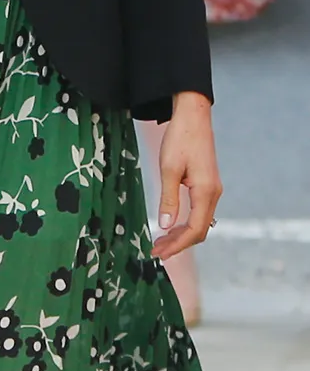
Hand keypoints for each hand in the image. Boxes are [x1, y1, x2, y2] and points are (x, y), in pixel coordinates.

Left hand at [153, 90, 221, 259]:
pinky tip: (171, 226)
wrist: (193, 116)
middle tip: (156, 252)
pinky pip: (199, 211)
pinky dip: (185, 223)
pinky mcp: (207, 184)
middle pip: (199, 230)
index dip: (177, 245)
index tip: (159, 254)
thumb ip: (168, 198)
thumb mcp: (169, 169)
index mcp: (205, 191)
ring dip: (181, 235)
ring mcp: (212, 189)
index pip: (194, 229)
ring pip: (200, 222)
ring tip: (160, 242)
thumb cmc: (180, 139)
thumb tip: (165, 225)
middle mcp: (213, 193)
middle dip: (178, 244)